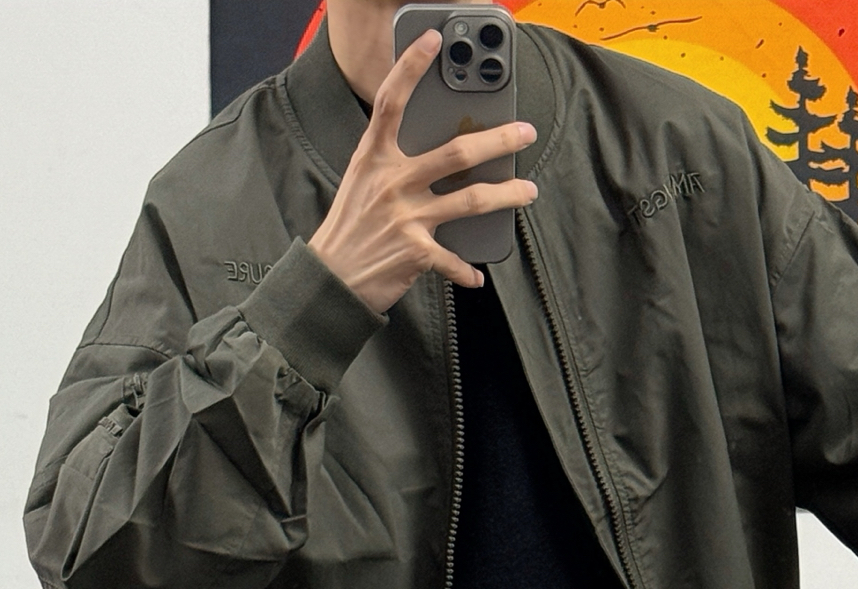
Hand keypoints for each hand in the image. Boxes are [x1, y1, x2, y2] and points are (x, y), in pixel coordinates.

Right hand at [308, 31, 538, 314]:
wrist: (330, 278)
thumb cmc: (350, 228)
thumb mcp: (362, 183)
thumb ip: (394, 164)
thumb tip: (442, 156)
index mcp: (374, 157)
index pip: (392, 102)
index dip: (411, 68)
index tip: (432, 39)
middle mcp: (392, 182)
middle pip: (456, 153)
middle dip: (498, 140)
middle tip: (524, 132)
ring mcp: (406, 217)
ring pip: (470, 200)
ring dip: (505, 195)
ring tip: (527, 191)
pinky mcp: (415, 252)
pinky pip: (453, 259)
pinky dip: (468, 270)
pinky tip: (478, 274)